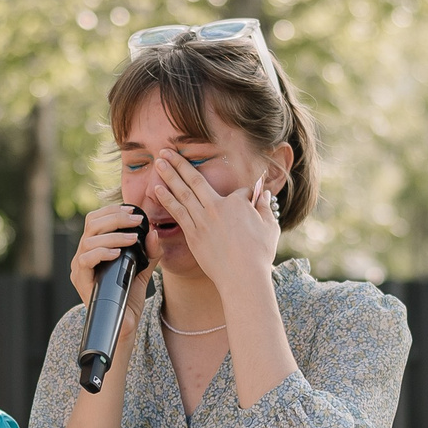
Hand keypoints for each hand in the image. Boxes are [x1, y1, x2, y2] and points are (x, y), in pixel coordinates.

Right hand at [67, 202, 150, 318]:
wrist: (124, 325)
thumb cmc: (129, 297)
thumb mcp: (143, 270)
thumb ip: (150, 252)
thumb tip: (153, 232)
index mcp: (95, 248)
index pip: (96, 219)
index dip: (112, 211)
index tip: (132, 210)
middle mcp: (84, 254)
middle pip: (91, 223)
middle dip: (115, 218)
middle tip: (136, 221)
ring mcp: (80, 267)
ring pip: (88, 240)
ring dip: (113, 236)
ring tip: (132, 238)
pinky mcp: (80, 281)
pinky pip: (85, 260)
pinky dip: (101, 253)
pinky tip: (117, 253)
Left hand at [146, 150, 278, 298]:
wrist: (243, 277)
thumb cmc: (259, 255)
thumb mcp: (270, 227)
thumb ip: (265, 207)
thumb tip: (263, 194)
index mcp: (237, 203)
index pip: (238, 192)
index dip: (243, 197)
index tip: (247, 205)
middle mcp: (216, 207)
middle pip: (195, 180)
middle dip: (180, 164)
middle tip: (166, 150)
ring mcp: (202, 221)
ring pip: (182, 193)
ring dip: (169, 176)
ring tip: (158, 162)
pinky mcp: (192, 234)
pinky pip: (176, 212)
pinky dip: (167, 199)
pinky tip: (157, 189)